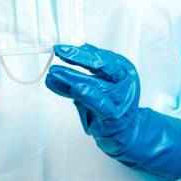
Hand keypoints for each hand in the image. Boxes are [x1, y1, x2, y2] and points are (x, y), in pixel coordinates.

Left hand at [45, 42, 180, 180]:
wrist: (124, 132)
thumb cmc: (110, 106)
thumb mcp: (97, 85)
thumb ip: (83, 72)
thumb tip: (66, 55)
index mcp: (123, 70)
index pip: (101, 57)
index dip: (81, 51)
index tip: (63, 48)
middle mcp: (125, 82)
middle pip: (102, 66)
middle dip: (77, 58)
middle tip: (59, 53)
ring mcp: (122, 100)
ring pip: (96, 84)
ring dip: (73, 78)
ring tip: (55, 73)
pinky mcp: (115, 117)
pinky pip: (101, 105)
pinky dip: (89, 96)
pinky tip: (77, 90)